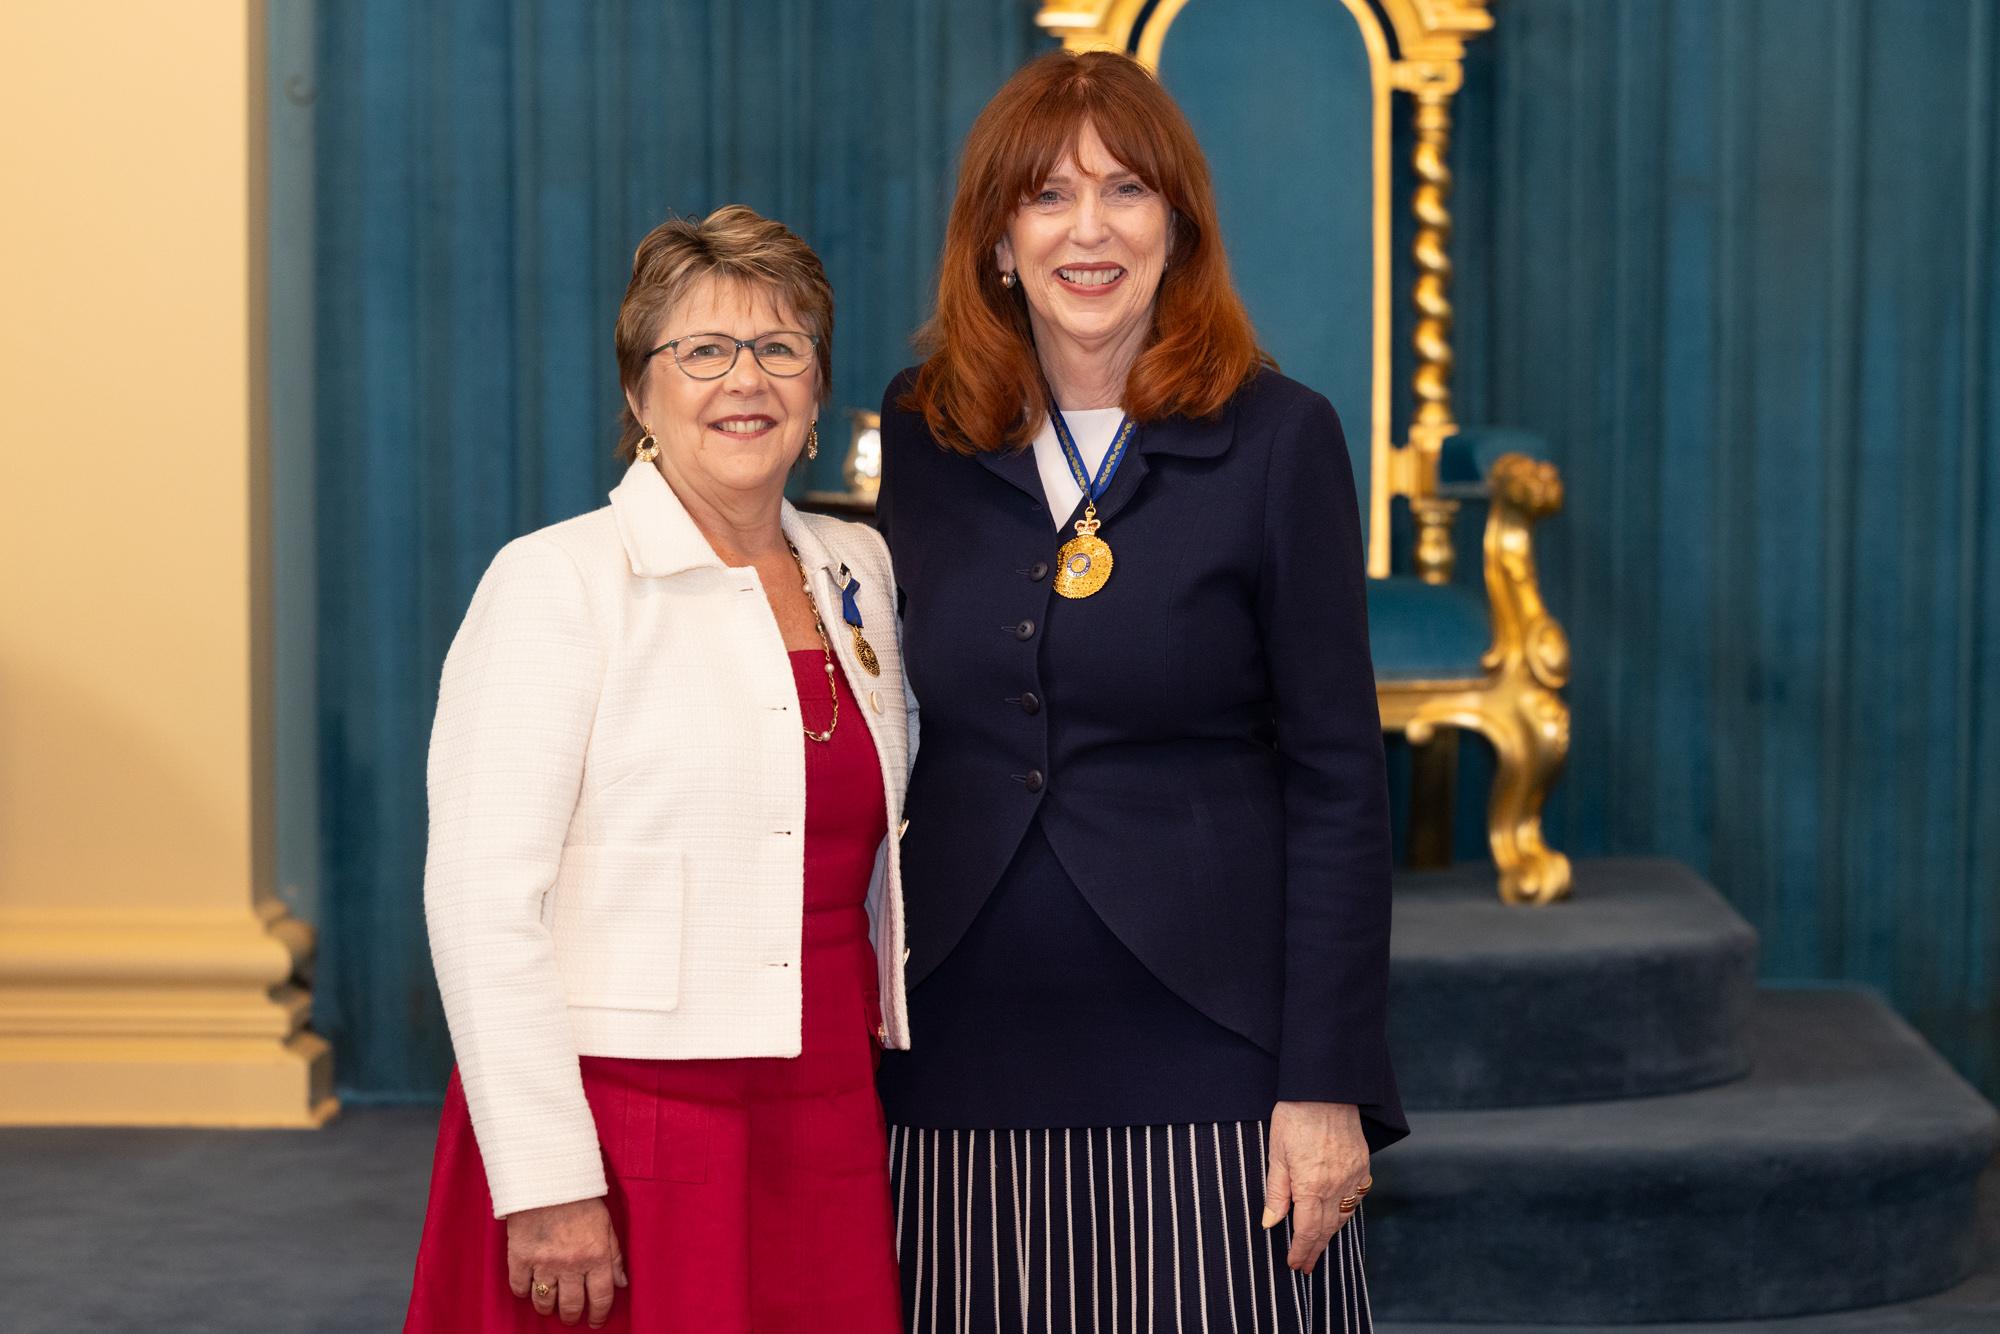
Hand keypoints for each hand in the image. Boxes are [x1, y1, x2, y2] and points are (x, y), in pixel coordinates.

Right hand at [506, 1197, 627, 1326]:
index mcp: (596, 1255)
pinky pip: (520, 1288)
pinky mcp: (520, 1257)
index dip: (599, 1314)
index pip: (601, 1296)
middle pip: (571, 1305)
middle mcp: (571, 1264)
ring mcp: (544, 1262)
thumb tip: (621, 1283)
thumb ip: (615, 1255)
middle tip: (571, 1317)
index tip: (595, 1321)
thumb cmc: (580, 1199)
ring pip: (544, 1302)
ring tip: (550, 1307)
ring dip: (548, 1309)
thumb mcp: (606, 1224)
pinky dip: (523, 1292)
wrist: (547, 1178)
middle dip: (572, 1316)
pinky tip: (529, 1288)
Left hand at [1261, 1101, 1369, 1272]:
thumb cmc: (1294, 1116)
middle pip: (1326, 1228)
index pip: (1307, 1230)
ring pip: (1344, 1215)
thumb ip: (1276, 1192)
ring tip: (1318, 1244)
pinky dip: (1346, 1210)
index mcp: (1311, 1185)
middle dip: (1315, 1249)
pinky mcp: (1362, 1164)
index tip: (1295, 1264)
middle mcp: (1336, 1186)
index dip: (1301, 1251)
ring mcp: (1353, 1175)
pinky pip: (1357, 1197)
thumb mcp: (1276, 1153)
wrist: (1326, 1088)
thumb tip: (1270, 1223)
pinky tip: (1337, 1214)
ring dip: (1330, 1232)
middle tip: (1306, 1265)